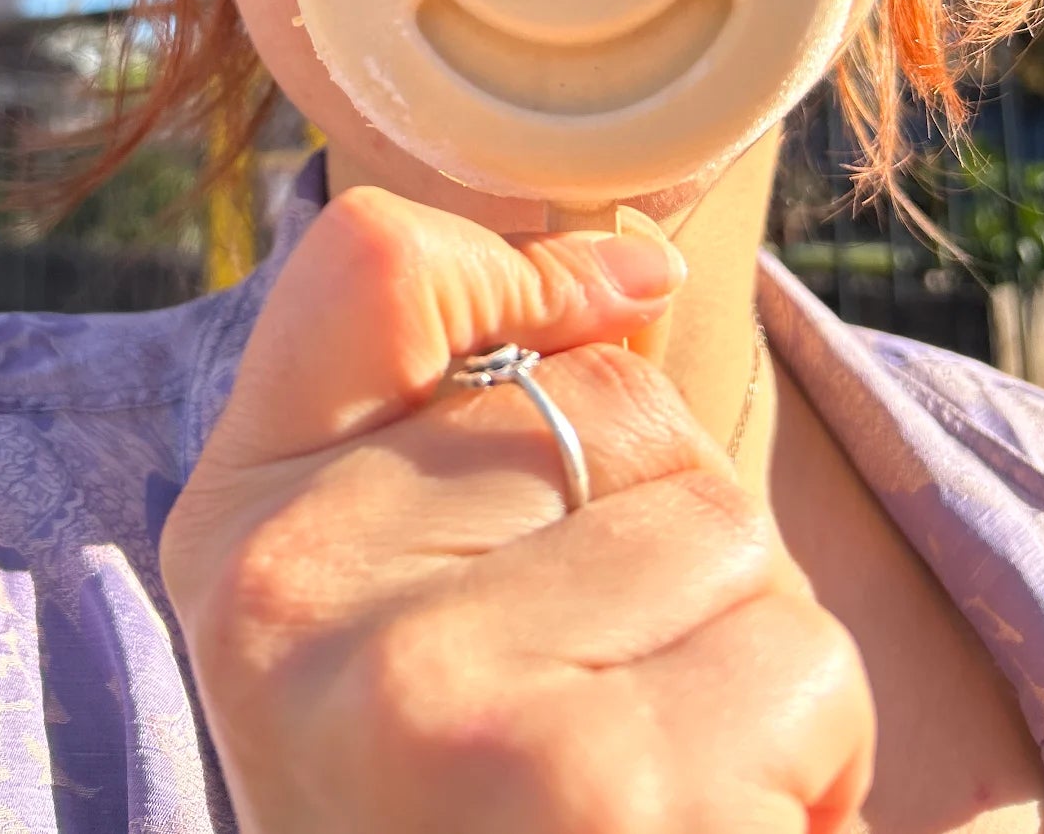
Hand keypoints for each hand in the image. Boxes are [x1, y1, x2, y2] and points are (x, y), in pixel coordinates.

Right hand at [160, 187, 873, 833]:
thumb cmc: (459, 797)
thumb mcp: (391, 602)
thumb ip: (461, 412)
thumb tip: (636, 264)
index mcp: (241, 540)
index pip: (369, 262)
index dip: (516, 271)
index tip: (601, 317)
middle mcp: (302, 610)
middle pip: (614, 406)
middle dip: (663, 536)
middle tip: (588, 696)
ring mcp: (442, 707)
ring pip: (732, 535)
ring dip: (745, 658)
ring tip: (647, 780)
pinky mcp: (597, 797)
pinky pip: (799, 663)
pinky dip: (802, 757)